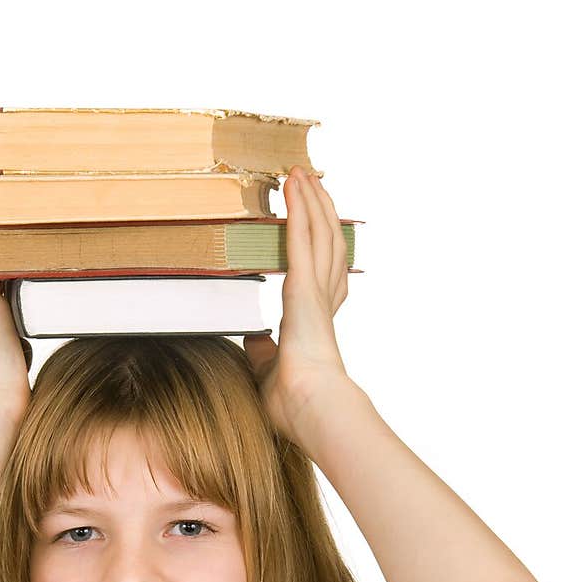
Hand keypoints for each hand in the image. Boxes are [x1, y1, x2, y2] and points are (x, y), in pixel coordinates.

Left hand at [243, 165, 352, 445]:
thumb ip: (262, 352)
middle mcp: (323, 301)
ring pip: (320, 233)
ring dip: (312, 200)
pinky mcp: (304, 286)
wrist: (310, 406)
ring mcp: (316, 291)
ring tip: (303, 175)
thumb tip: (253, 340)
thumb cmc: (293, 403)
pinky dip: (298, 207)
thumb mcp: (269, 371)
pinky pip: (301, 237)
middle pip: (328, 244)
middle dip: (321, 212)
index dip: (324, 250)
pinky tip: (293, 184)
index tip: (320, 230)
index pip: (325, 277)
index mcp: (316, 323)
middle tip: (314, 185)